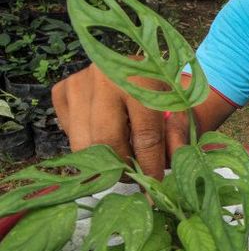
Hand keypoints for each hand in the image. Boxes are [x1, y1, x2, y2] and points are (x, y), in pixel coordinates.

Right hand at [52, 64, 188, 178]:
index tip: (153, 185)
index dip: (150, 166)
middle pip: (106, 142)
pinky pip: (69, 132)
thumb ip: (179, 134)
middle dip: (122, 167)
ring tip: (122, 162)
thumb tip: (171, 164)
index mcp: (142, 80)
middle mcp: (105, 78)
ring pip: (83, 142)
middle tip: (134, 176)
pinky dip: (87, 143)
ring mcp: (79, 83)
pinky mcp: (62, 90)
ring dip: (102, 160)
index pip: (145, 136)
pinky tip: (105, 136)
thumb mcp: (184, 107)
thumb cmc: (167, 89)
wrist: (146, 65)